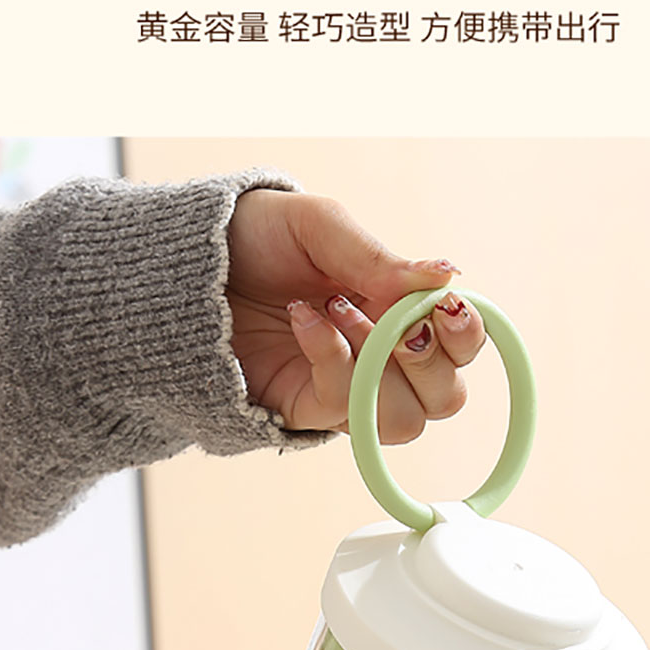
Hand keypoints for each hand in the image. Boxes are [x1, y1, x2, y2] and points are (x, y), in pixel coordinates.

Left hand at [226, 187, 484, 436]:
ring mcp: (343, 390)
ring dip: (380, 366)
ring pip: (402, 420)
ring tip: (337, 310)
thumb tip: (447, 277)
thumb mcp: (321, 228)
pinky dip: (331, 360)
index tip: (447, 306)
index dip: (466, 335)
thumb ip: (380, 259)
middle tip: (404, 321)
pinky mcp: (302, 410)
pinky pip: (340, 407)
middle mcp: (381, 359)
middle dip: (432, 362)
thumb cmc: (254, 238)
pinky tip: (304, 319)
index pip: (460, 346)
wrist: (183, 259)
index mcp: (399, 311)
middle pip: (446, 398)